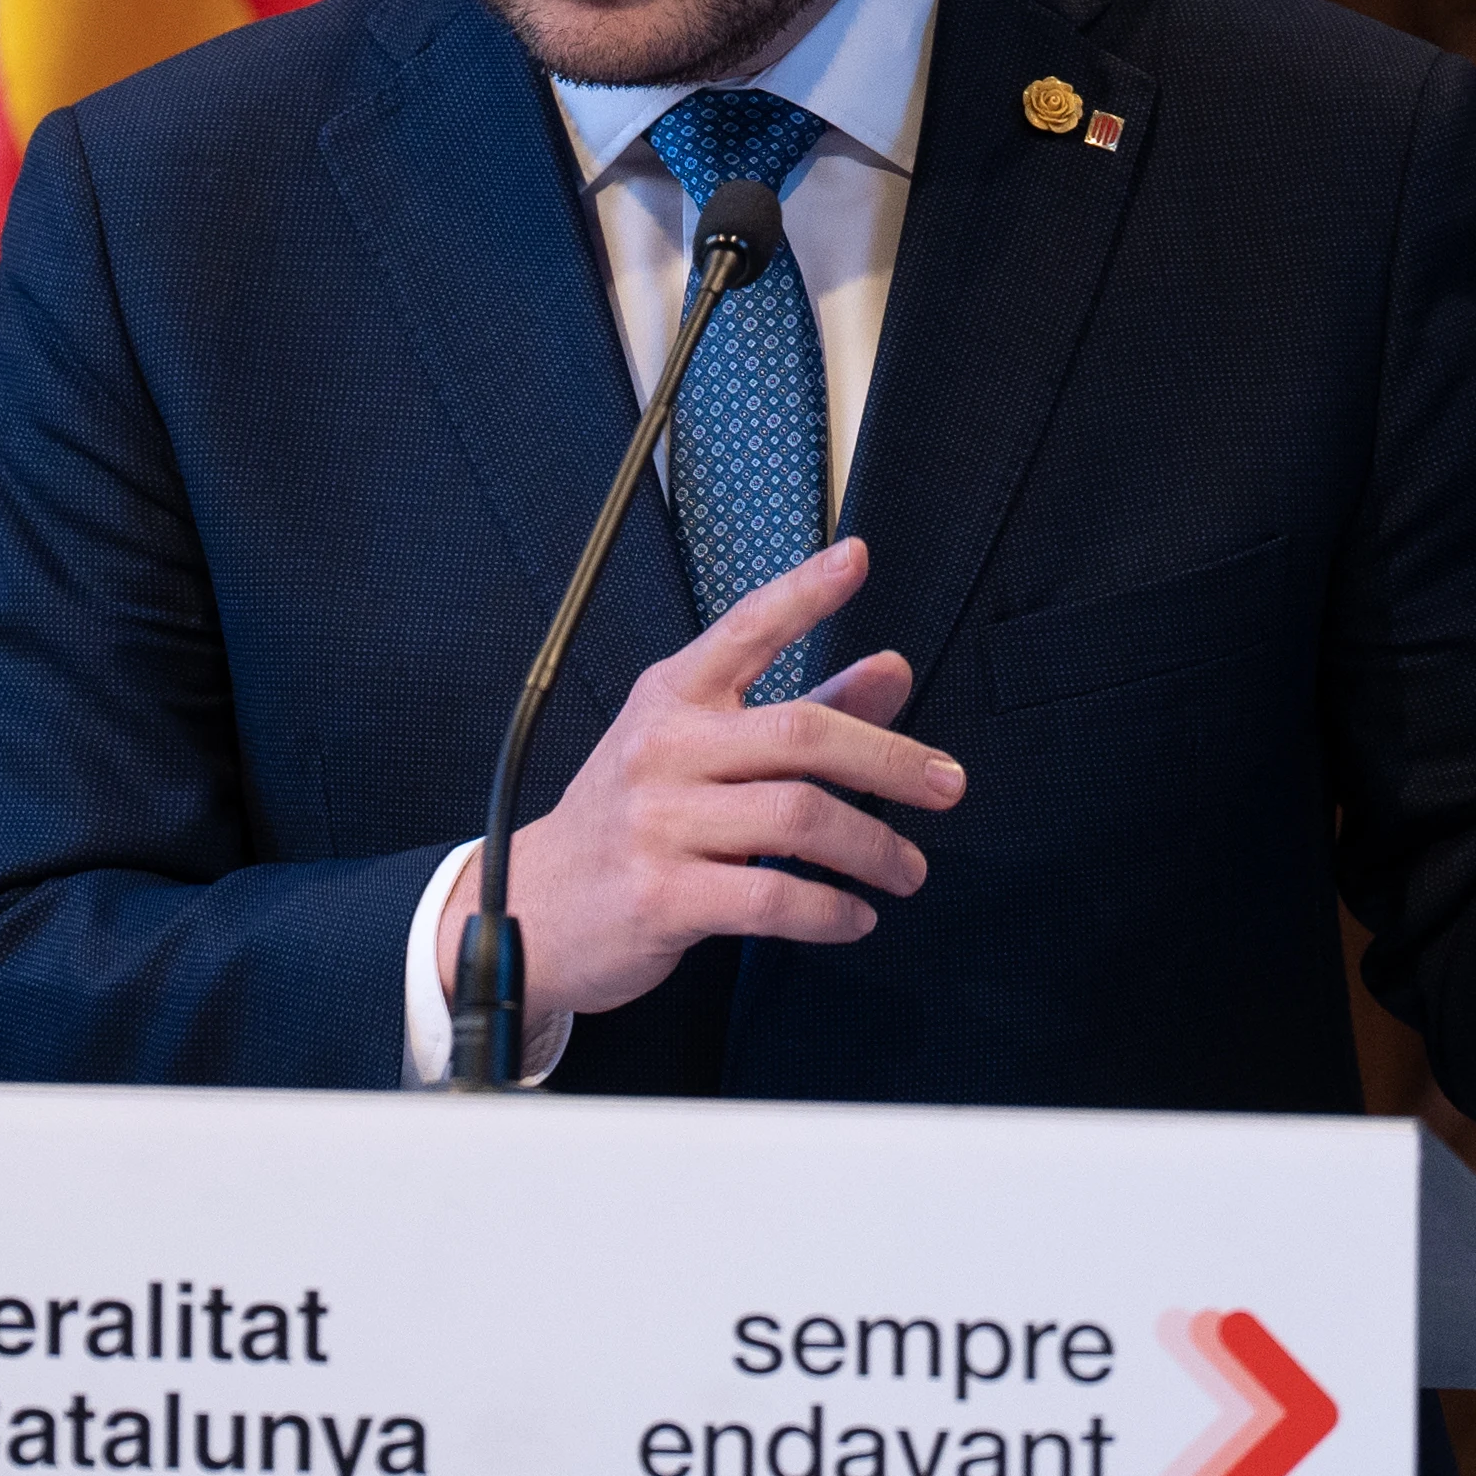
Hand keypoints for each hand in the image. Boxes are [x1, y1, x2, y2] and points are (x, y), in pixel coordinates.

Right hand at [434, 537, 965, 1025]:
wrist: (529, 908)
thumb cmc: (635, 819)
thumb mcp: (702, 749)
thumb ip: (804, 705)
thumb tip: (893, 669)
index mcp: (673, 697)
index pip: (745, 629)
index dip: (803, 593)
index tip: (858, 559)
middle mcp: (664, 748)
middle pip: (801, 734)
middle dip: (890, 760)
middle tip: (947, 785)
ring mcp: (658, 822)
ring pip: (798, 819)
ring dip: (873, 848)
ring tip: (907, 868)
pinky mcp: (660, 896)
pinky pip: (770, 898)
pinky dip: (830, 909)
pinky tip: (855, 916)